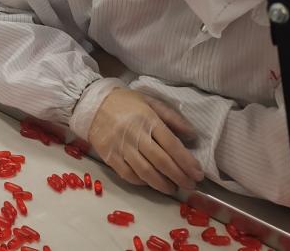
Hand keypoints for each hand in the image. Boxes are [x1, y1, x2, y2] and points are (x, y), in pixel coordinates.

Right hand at [87, 88, 203, 194]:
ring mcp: (121, 147)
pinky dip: (141, 182)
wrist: (91, 103)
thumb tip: (192, 135)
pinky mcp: (109, 156)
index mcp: (148, 119)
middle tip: (190, 185)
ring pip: (146, 172)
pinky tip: (150, 183)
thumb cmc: (124, 102)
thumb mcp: (150, 101)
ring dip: (163, 184)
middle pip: (162, 161)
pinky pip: (128, 175)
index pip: (172, 145)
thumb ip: (172, 117)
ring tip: (173, 188)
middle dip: (179, 176)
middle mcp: (135, 135)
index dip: (187, 162)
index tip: (198, 173)